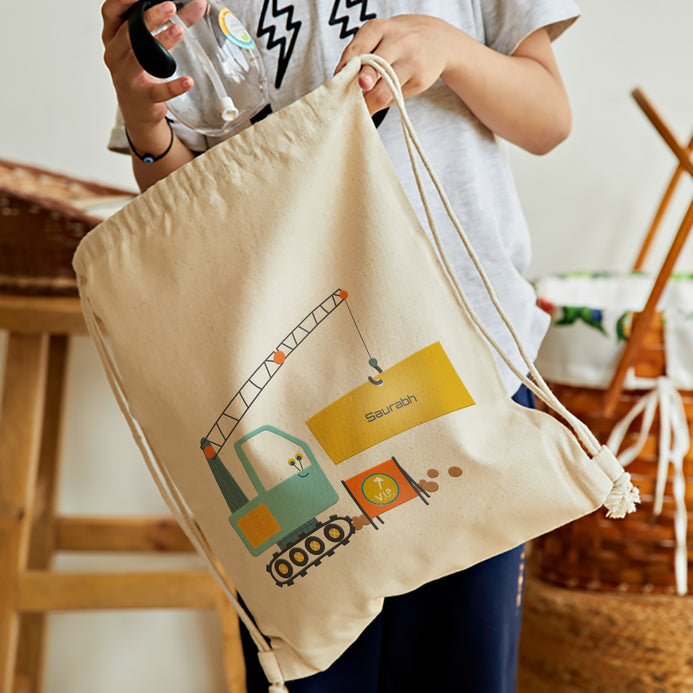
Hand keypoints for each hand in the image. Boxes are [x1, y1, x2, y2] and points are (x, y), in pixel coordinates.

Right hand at [101, 0, 193, 136]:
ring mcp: (125, 77)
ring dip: (160, 42)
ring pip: (139, 58)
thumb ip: (177, 22)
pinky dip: (173, 86)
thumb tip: (200, 3)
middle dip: (149, 17)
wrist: (138, 108)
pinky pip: (157, 91)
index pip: (110, 12)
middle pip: (128, 32)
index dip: (121, 0)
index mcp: (113, 36)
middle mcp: (114, 54)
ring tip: (179, 30)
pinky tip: (187, 81)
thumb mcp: (154, 43)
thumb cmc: (142, 70)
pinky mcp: (141, 96)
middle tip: (170, 7)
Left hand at [335, 15, 455, 113]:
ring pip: (384, 91)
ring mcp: (411, 62)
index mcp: (381, 28)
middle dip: (360, 86)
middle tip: (349, 100)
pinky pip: (394, 98)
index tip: (338, 82)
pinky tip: (380, 101)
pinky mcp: (420, 80)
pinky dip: (384, 103)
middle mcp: (397, 42)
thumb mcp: (380, 36)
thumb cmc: (400, 40)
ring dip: (368, 103)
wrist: (439, 41)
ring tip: (361, 107)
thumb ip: (361, 53)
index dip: (345, 69)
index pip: (358, 50)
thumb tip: (340, 79)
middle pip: (373, 70)